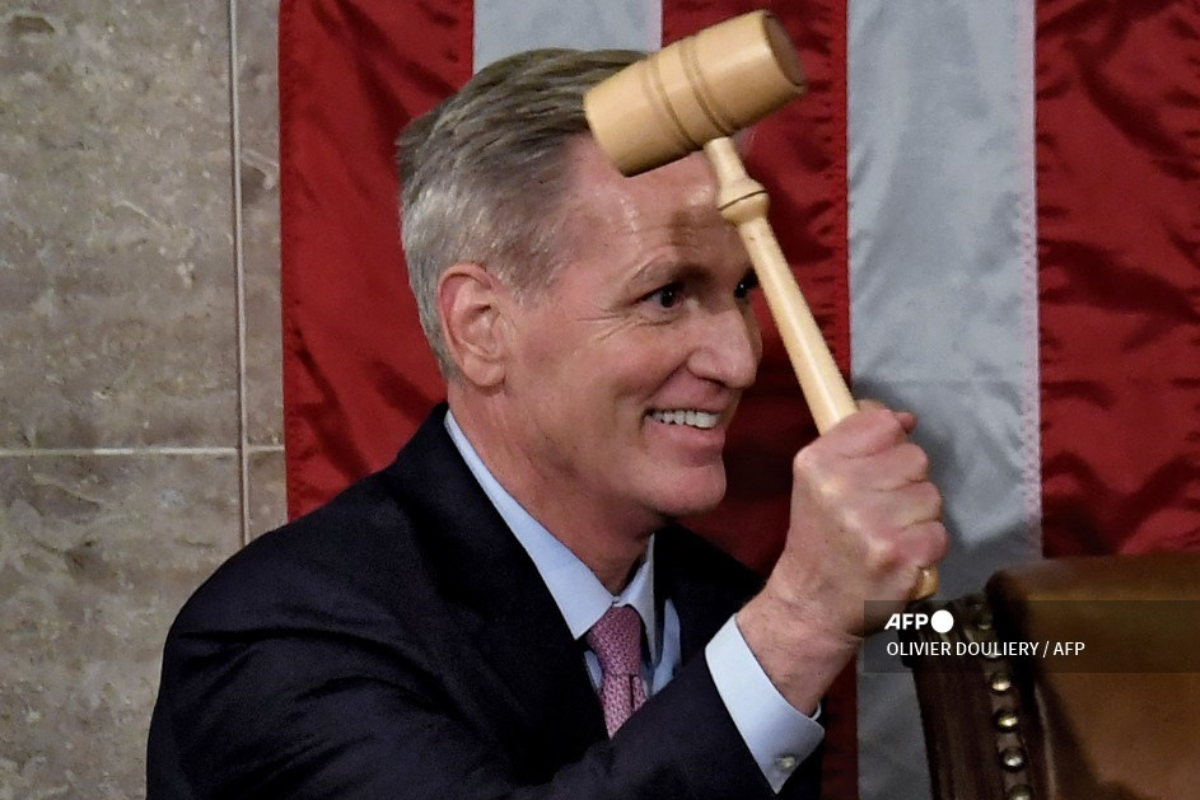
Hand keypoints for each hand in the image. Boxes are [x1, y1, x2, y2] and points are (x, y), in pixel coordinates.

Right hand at [736, 405, 947, 712]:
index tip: (877, 465)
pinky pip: (939, 532)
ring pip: (931, 495)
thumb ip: (855, 443)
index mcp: (818, 462)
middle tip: (879, 510)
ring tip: (888, 535)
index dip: (889, 443)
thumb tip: (904, 419)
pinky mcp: (900, 555)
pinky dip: (925, 547)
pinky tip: (900, 556)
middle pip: (915, 457)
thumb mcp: (817, 480)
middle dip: (906, 483)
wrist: (812, 604)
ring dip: (918, 516)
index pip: (883, 423)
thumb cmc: (820, 537)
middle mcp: (841, 488)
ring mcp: (872, 523)